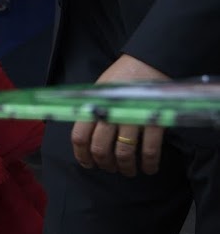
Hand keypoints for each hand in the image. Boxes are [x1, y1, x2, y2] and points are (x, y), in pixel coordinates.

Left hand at [70, 54, 168, 176]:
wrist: (148, 62)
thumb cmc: (120, 78)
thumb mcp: (98, 91)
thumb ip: (90, 112)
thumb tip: (83, 138)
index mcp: (94, 105)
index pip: (80, 137)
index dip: (82, 156)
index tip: (88, 164)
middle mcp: (110, 113)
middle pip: (100, 149)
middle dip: (104, 164)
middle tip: (110, 168)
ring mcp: (132, 117)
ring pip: (124, 153)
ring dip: (125, 168)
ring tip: (128, 171)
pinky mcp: (153, 120)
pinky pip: (150, 150)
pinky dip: (149, 164)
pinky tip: (149, 169)